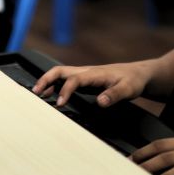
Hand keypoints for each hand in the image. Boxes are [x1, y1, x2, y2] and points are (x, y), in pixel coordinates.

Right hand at [31, 61, 153, 107]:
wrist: (137, 74)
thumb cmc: (132, 81)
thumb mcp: (128, 90)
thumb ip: (114, 95)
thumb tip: (100, 102)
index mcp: (95, 74)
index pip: (74, 79)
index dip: (65, 91)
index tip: (60, 104)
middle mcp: (86, 72)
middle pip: (60, 71)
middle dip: (46, 79)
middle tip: (35, 92)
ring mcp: (84, 75)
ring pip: (61, 74)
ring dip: (48, 82)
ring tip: (38, 94)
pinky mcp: (85, 80)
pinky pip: (65, 80)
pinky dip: (55, 85)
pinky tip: (52, 95)